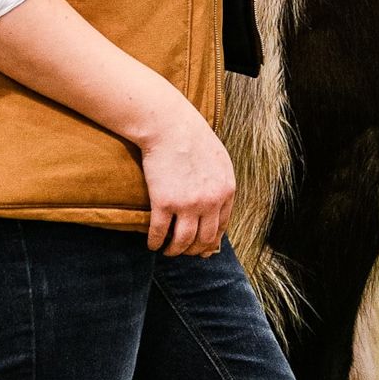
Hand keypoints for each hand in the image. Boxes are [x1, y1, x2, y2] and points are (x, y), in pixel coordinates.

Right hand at [137, 104, 234, 256]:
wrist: (170, 126)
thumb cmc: (193, 139)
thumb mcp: (220, 161)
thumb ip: (221, 184)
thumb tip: (217, 204)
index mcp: (226, 191)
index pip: (222, 227)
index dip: (211, 241)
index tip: (202, 248)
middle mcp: (210, 201)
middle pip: (204, 239)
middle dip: (193, 250)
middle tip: (184, 252)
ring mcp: (187, 204)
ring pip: (182, 241)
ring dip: (174, 251)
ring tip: (168, 251)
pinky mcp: (164, 203)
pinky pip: (159, 233)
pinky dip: (155, 242)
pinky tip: (152, 244)